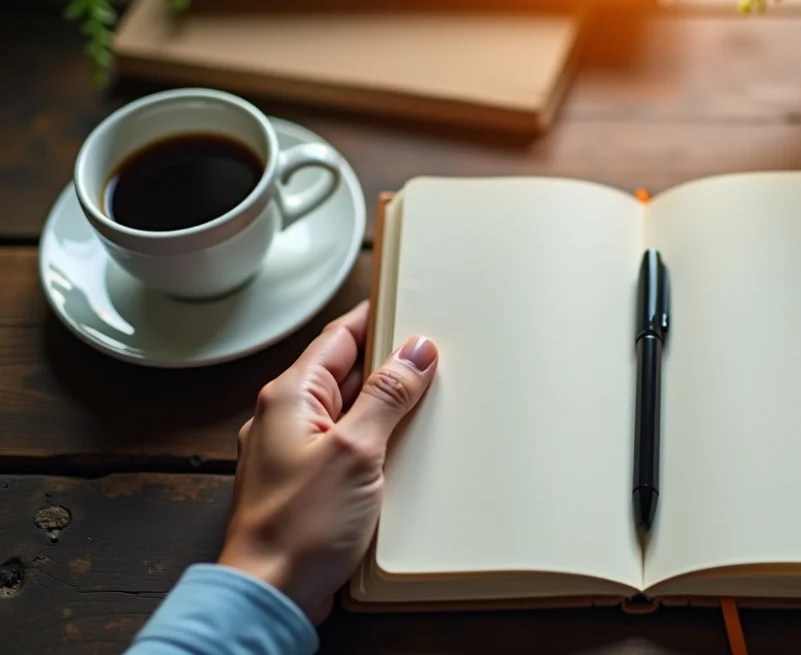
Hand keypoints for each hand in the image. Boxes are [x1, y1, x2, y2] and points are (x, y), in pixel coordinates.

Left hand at [219, 301, 437, 622]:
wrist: (270, 593)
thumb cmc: (296, 528)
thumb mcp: (356, 450)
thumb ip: (387, 396)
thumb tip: (415, 353)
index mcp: (290, 397)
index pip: (338, 337)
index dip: (375, 318)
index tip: (408, 305)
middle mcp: (287, 418)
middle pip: (346, 372)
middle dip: (389, 364)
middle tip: (433, 358)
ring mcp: (295, 451)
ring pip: (349, 410)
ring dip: (386, 407)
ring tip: (426, 404)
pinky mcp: (309, 482)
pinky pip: (347, 445)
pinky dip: (377, 440)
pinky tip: (403, 451)